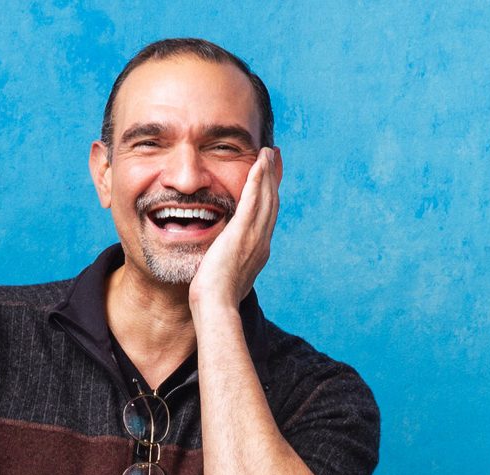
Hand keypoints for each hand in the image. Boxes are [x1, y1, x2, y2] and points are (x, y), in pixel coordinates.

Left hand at [190, 146, 281, 311]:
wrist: (217, 306)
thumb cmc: (215, 299)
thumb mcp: (227, 278)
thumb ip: (228, 265)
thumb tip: (223, 265)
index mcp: (258, 251)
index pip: (266, 217)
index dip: (270, 195)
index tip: (270, 179)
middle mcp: (262, 241)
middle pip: (271, 202)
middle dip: (273, 178)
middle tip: (274, 157)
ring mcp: (255, 236)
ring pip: (266, 197)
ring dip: (267, 172)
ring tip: (268, 152)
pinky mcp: (243, 232)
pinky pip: (253, 200)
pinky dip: (257, 180)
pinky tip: (258, 163)